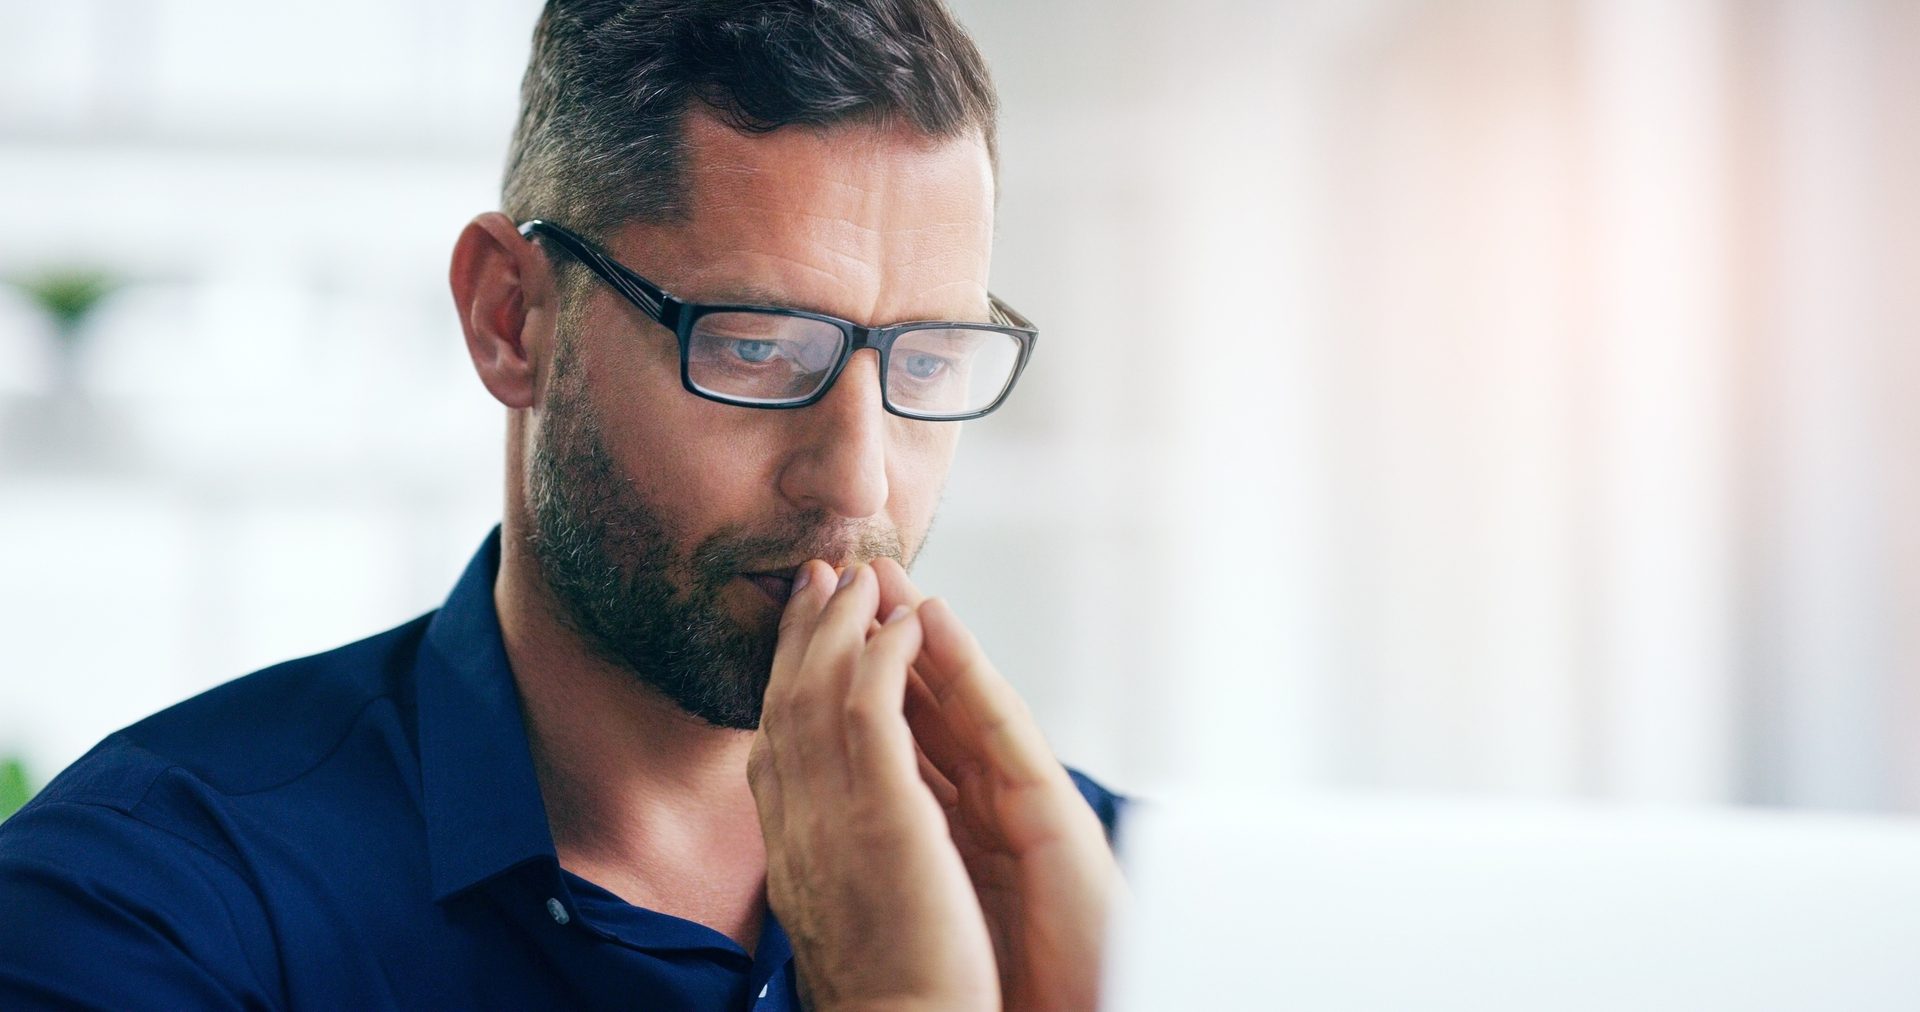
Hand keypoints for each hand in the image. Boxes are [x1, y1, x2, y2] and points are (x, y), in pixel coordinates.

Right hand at [749, 561, 998, 1011]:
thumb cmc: (884, 996)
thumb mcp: (836, 918)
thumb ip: (825, 868)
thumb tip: (823, 849)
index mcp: (790, 852)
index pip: (775, 744)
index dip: (782, 681)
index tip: (796, 635)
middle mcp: (798, 826)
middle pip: (785, 705)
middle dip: (799, 635)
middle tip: (814, 577)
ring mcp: (834, 818)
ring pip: (821, 695)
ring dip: (840, 627)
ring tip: (859, 577)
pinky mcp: (884, 817)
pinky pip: (872, 714)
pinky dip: (882, 659)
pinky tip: (899, 624)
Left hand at [871, 560, 1120, 1011]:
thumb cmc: (968, 986)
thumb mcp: (912, 898)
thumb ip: (885, 846)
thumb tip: (826, 825)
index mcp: (947, 828)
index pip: (894, 736)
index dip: (855, 680)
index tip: (809, 630)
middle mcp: (986, 805)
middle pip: (927, 704)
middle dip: (879, 637)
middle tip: (839, 571)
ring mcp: (1021, 802)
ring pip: (963, 697)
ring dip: (918, 628)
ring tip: (881, 571)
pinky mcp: (1054, 812)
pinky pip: (998, 724)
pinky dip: (963, 667)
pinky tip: (932, 623)